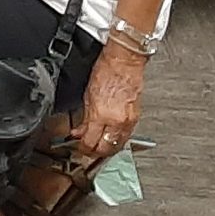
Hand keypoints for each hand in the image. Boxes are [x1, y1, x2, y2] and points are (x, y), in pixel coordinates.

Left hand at [68, 48, 145, 162]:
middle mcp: (116, 121)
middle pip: (105, 149)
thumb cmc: (106, 71)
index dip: (82, 148)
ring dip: (106, 148)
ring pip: (117, 146)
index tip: (78, 146)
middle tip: (86, 150)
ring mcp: (128, 121)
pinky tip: (109, 136)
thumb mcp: (87, 94)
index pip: (91, 142)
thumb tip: (80, 130)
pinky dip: (116, 139)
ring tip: (97, 144)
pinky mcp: (136, 119)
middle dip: (94, 152)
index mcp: (101, 114)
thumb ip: (84, 116)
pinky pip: (125, 136)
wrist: (125, 62)